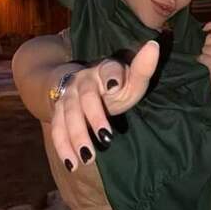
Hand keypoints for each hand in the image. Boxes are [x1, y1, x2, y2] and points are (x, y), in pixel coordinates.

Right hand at [51, 40, 159, 171]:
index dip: (111, 75)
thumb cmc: (115, 85)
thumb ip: (143, 68)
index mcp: (104, 69)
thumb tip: (154, 45)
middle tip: (107, 138)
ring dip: (76, 136)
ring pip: (68, 115)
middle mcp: (83, 80)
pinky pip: (57, 129)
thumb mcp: (131, 79)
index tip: (114, 86)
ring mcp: (67, 96)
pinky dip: (62, 147)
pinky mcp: (57, 112)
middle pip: (86, 97)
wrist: (82, 85)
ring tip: (88, 158)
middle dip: (94, 117)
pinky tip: (72, 164)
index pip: (108, 69)